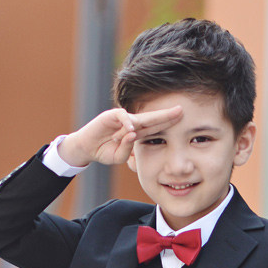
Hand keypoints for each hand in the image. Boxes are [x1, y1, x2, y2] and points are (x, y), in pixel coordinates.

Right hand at [57, 105, 182, 166]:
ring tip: (162, 120)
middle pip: (152, 118)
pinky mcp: (110, 116)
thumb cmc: (104, 152)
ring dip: (148, 122)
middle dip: (166, 115)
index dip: (167, 124)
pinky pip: (121, 117)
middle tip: (181, 110)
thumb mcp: (119, 156)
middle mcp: (132, 123)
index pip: (155, 127)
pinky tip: (130, 129)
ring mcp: (121, 118)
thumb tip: (133, 135)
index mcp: (137, 133)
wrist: (86, 148)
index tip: (181, 122)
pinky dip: (126, 122)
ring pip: (138, 119)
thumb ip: (127, 149)